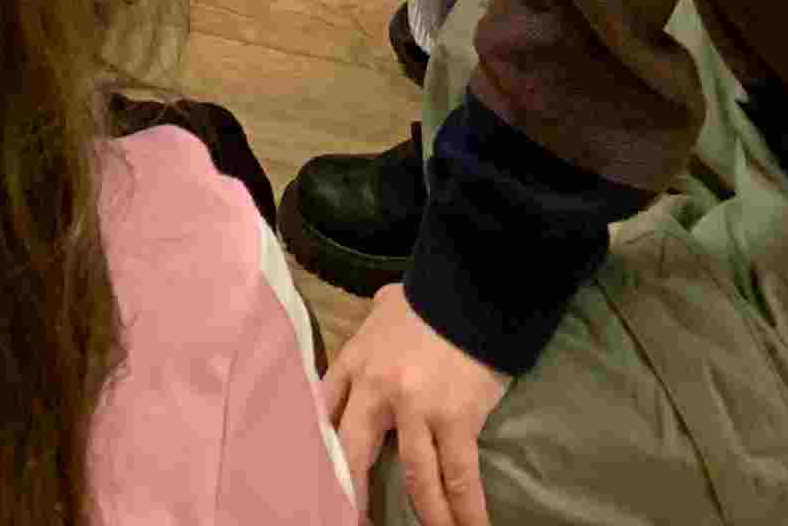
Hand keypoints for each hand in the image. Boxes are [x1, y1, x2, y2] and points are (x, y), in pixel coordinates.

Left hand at [321, 284, 510, 525]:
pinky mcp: (454, 419)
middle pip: (354, 454)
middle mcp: (376, 390)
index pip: (325, 412)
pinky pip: (457, 477)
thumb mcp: (386, 307)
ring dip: (426, 515)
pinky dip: (464, 510)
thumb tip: (378, 312)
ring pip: (414, 477)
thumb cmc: (429, 295)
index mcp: (355, 362)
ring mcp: (415, 408)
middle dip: (353, 494)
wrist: (470, 285)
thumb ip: (374, 323)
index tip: (317, 477)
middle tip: (355, 523)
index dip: (321, 449)